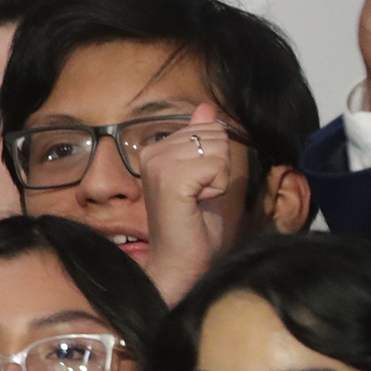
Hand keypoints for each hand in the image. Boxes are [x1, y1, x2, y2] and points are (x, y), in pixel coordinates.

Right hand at [137, 103, 234, 305]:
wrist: (181, 263)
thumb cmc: (193, 226)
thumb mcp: (204, 175)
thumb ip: (202, 140)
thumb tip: (205, 107)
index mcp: (155, 151)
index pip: (207, 128)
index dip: (215, 160)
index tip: (196, 188)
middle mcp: (151, 153)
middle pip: (214, 135)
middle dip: (219, 167)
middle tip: (198, 196)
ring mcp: (158, 166)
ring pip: (217, 149)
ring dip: (219, 179)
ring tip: (197, 200)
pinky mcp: (170, 180)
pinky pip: (216, 166)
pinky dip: (217, 188)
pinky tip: (198, 204)